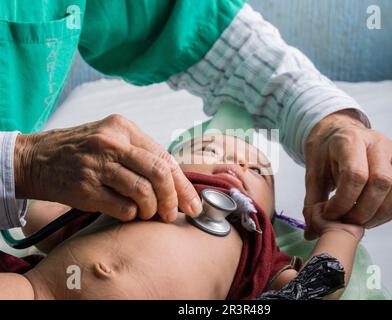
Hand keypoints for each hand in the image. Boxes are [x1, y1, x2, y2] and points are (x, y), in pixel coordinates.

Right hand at [14, 114, 202, 221]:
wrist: (35, 159)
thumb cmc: (80, 151)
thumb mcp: (110, 138)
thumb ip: (141, 154)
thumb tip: (176, 182)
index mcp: (123, 127)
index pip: (164, 158)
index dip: (182, 184)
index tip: (192, 203)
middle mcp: (111, 143)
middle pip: (159, 173)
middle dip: (172, 199)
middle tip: (173, 214)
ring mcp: (97, 165)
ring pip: (143, 192)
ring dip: (151, 209)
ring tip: (147, 213)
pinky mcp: (85, 188)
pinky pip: (123, 207)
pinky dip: (131, 215)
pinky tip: (127, 212)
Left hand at [303, 110, 391, 239]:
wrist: (337, 133)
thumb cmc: (325, 154)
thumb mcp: (313, 173)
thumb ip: (313, 202)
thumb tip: (311, 233)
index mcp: (350, 140)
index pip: (355, 174)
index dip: (343, 201)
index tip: (330, 214)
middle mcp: (377, 142)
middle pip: (381, 182)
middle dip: (362, 210)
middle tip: (346, 222)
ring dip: (380, 212)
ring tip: (360, 221)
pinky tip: (373, 216)